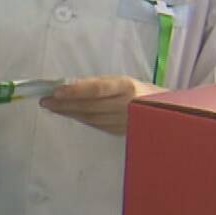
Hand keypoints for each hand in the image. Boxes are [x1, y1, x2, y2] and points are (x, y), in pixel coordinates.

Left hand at [40, 75, 161, 135]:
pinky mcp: (123, 133)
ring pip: (91, 118)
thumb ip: (99, 84)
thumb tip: (69, 86)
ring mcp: (125, 122)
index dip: (75, 91)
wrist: (170, 110)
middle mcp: (127, 105)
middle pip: (90, 106)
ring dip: (70, 113)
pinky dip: (82, 119)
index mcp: (127, 86)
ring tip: (52, 107)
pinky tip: (71, 115)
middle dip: (65, 104)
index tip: (55, 91)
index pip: (96, 89)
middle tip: (45, 101)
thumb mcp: (123, 81)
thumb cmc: (141, 91)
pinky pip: (98, 126)